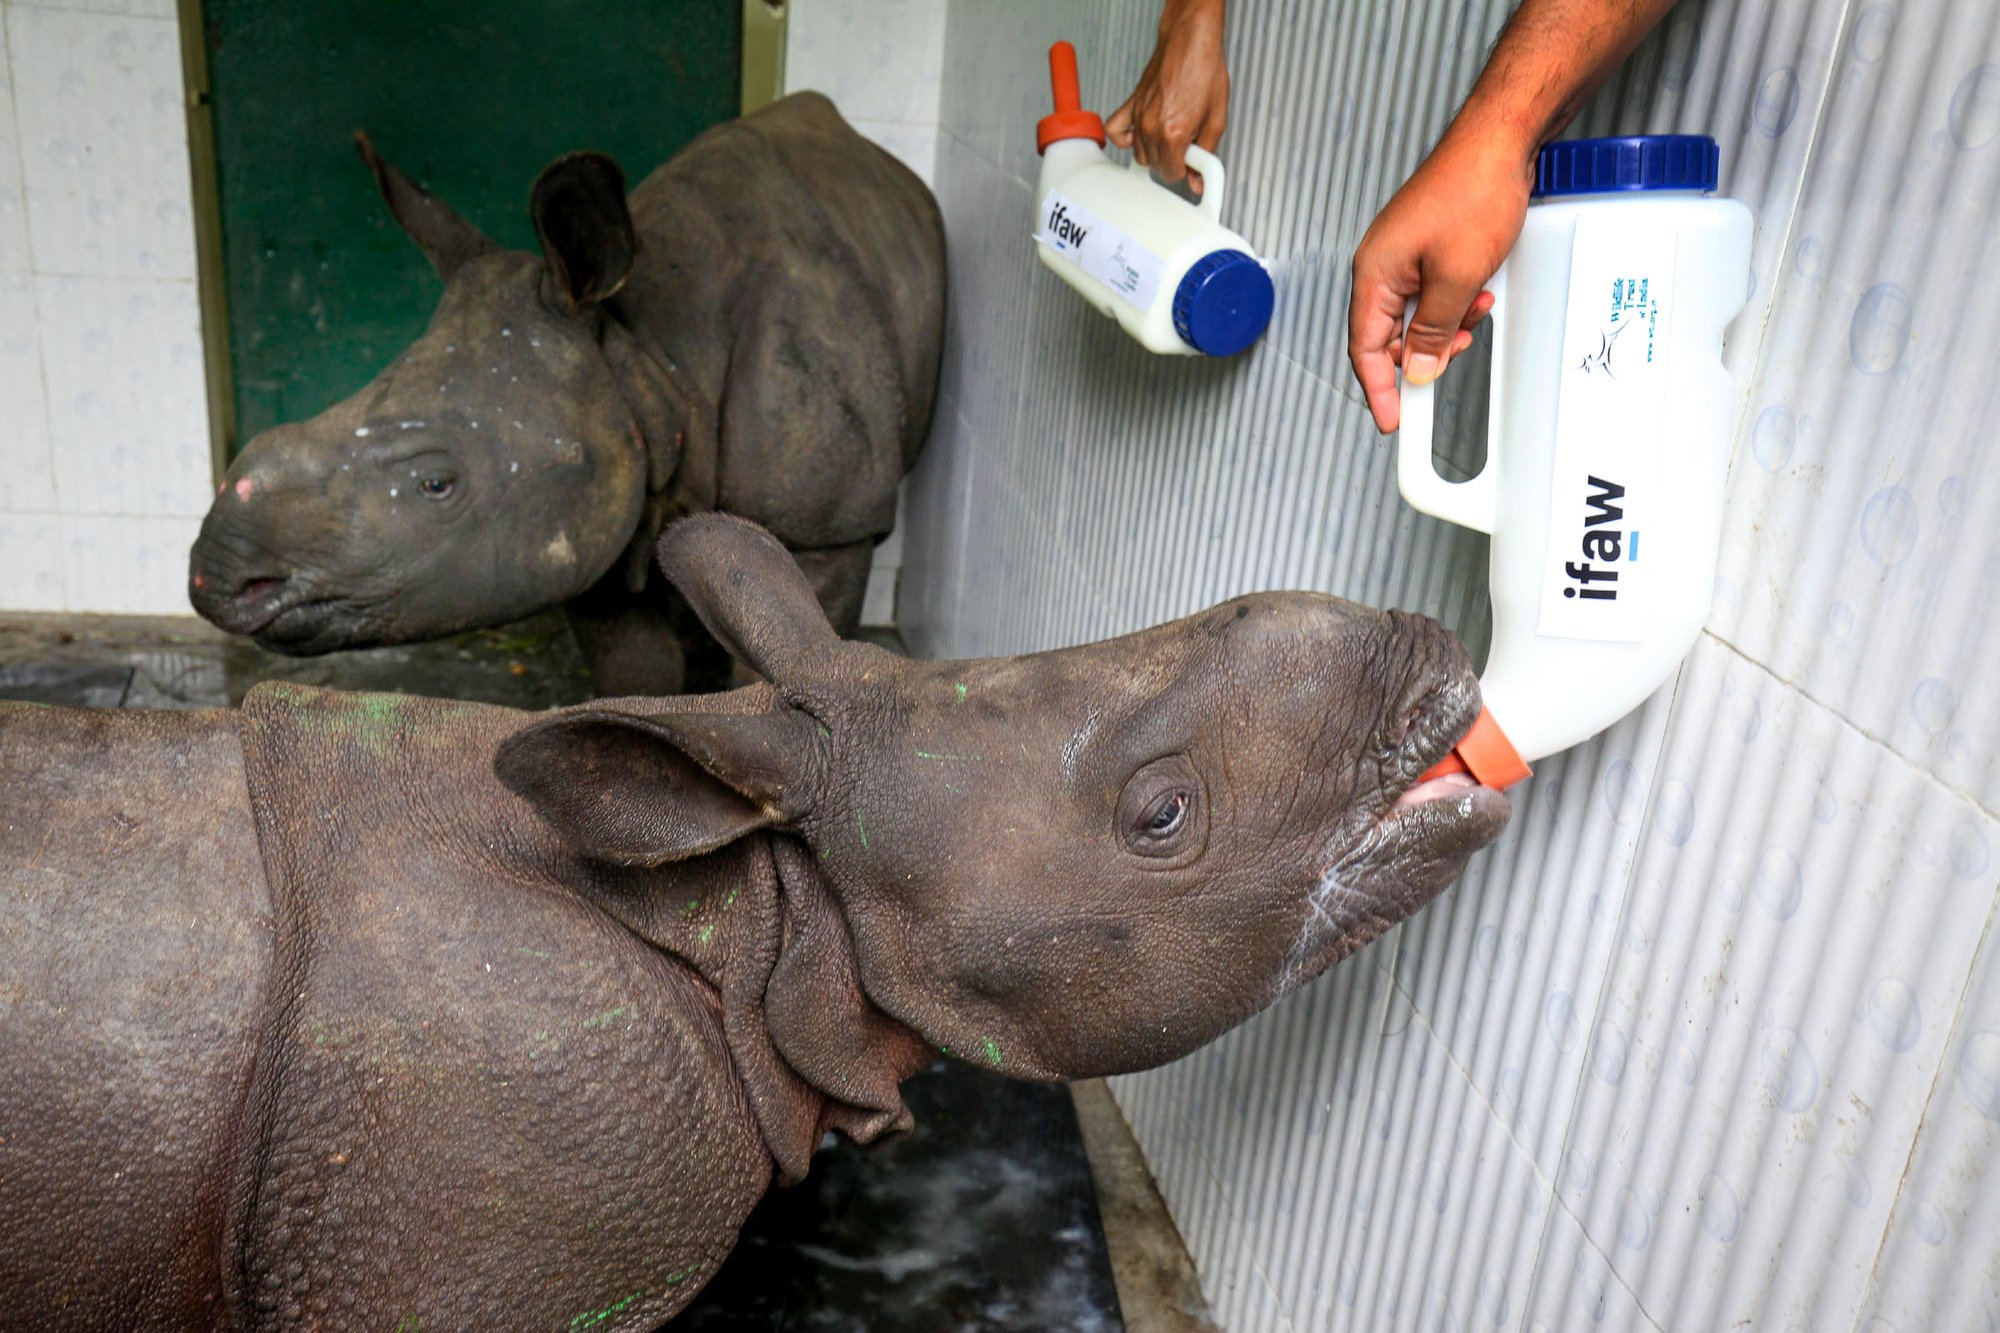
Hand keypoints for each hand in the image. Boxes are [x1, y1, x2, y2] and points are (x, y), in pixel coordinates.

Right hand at [1106, 0, 1227, 192]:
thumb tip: (1199, 180)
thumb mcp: (1217, 117)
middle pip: (1155, 166)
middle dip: (1171, 160)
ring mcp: (1138, 117)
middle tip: (1186, 143)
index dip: (1185, 169)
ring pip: (1139, 154)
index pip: (1171, 174)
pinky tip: (1138, 136)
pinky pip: (1115, 132)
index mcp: (1174, 133)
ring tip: (1169, 134)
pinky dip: (1124, 139)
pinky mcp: (1131, 105)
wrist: (1191, 41)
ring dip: (1154, 151)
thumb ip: (1207, 153)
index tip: (1192, 158)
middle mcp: (1152, 127)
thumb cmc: (1204, 70)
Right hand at [1347, 130, 1530, 432]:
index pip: (1365, 349)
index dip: (1379, 390)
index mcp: (1374, 275)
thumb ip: (1433, 332)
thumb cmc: (1473, 191)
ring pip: (1414, 315)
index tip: (1394, 421)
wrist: (1500, 140)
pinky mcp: (1424, 245)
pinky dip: (1454, 302)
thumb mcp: (1457, 278)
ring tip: (1476, 313)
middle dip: (1421, 353)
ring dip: (1445, 326)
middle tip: (1449, 363)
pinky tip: (1479, 291)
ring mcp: (1402, 254)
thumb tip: (1415, 369)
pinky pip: (1430, 291)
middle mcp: (1381, 266)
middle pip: (1387, 335)